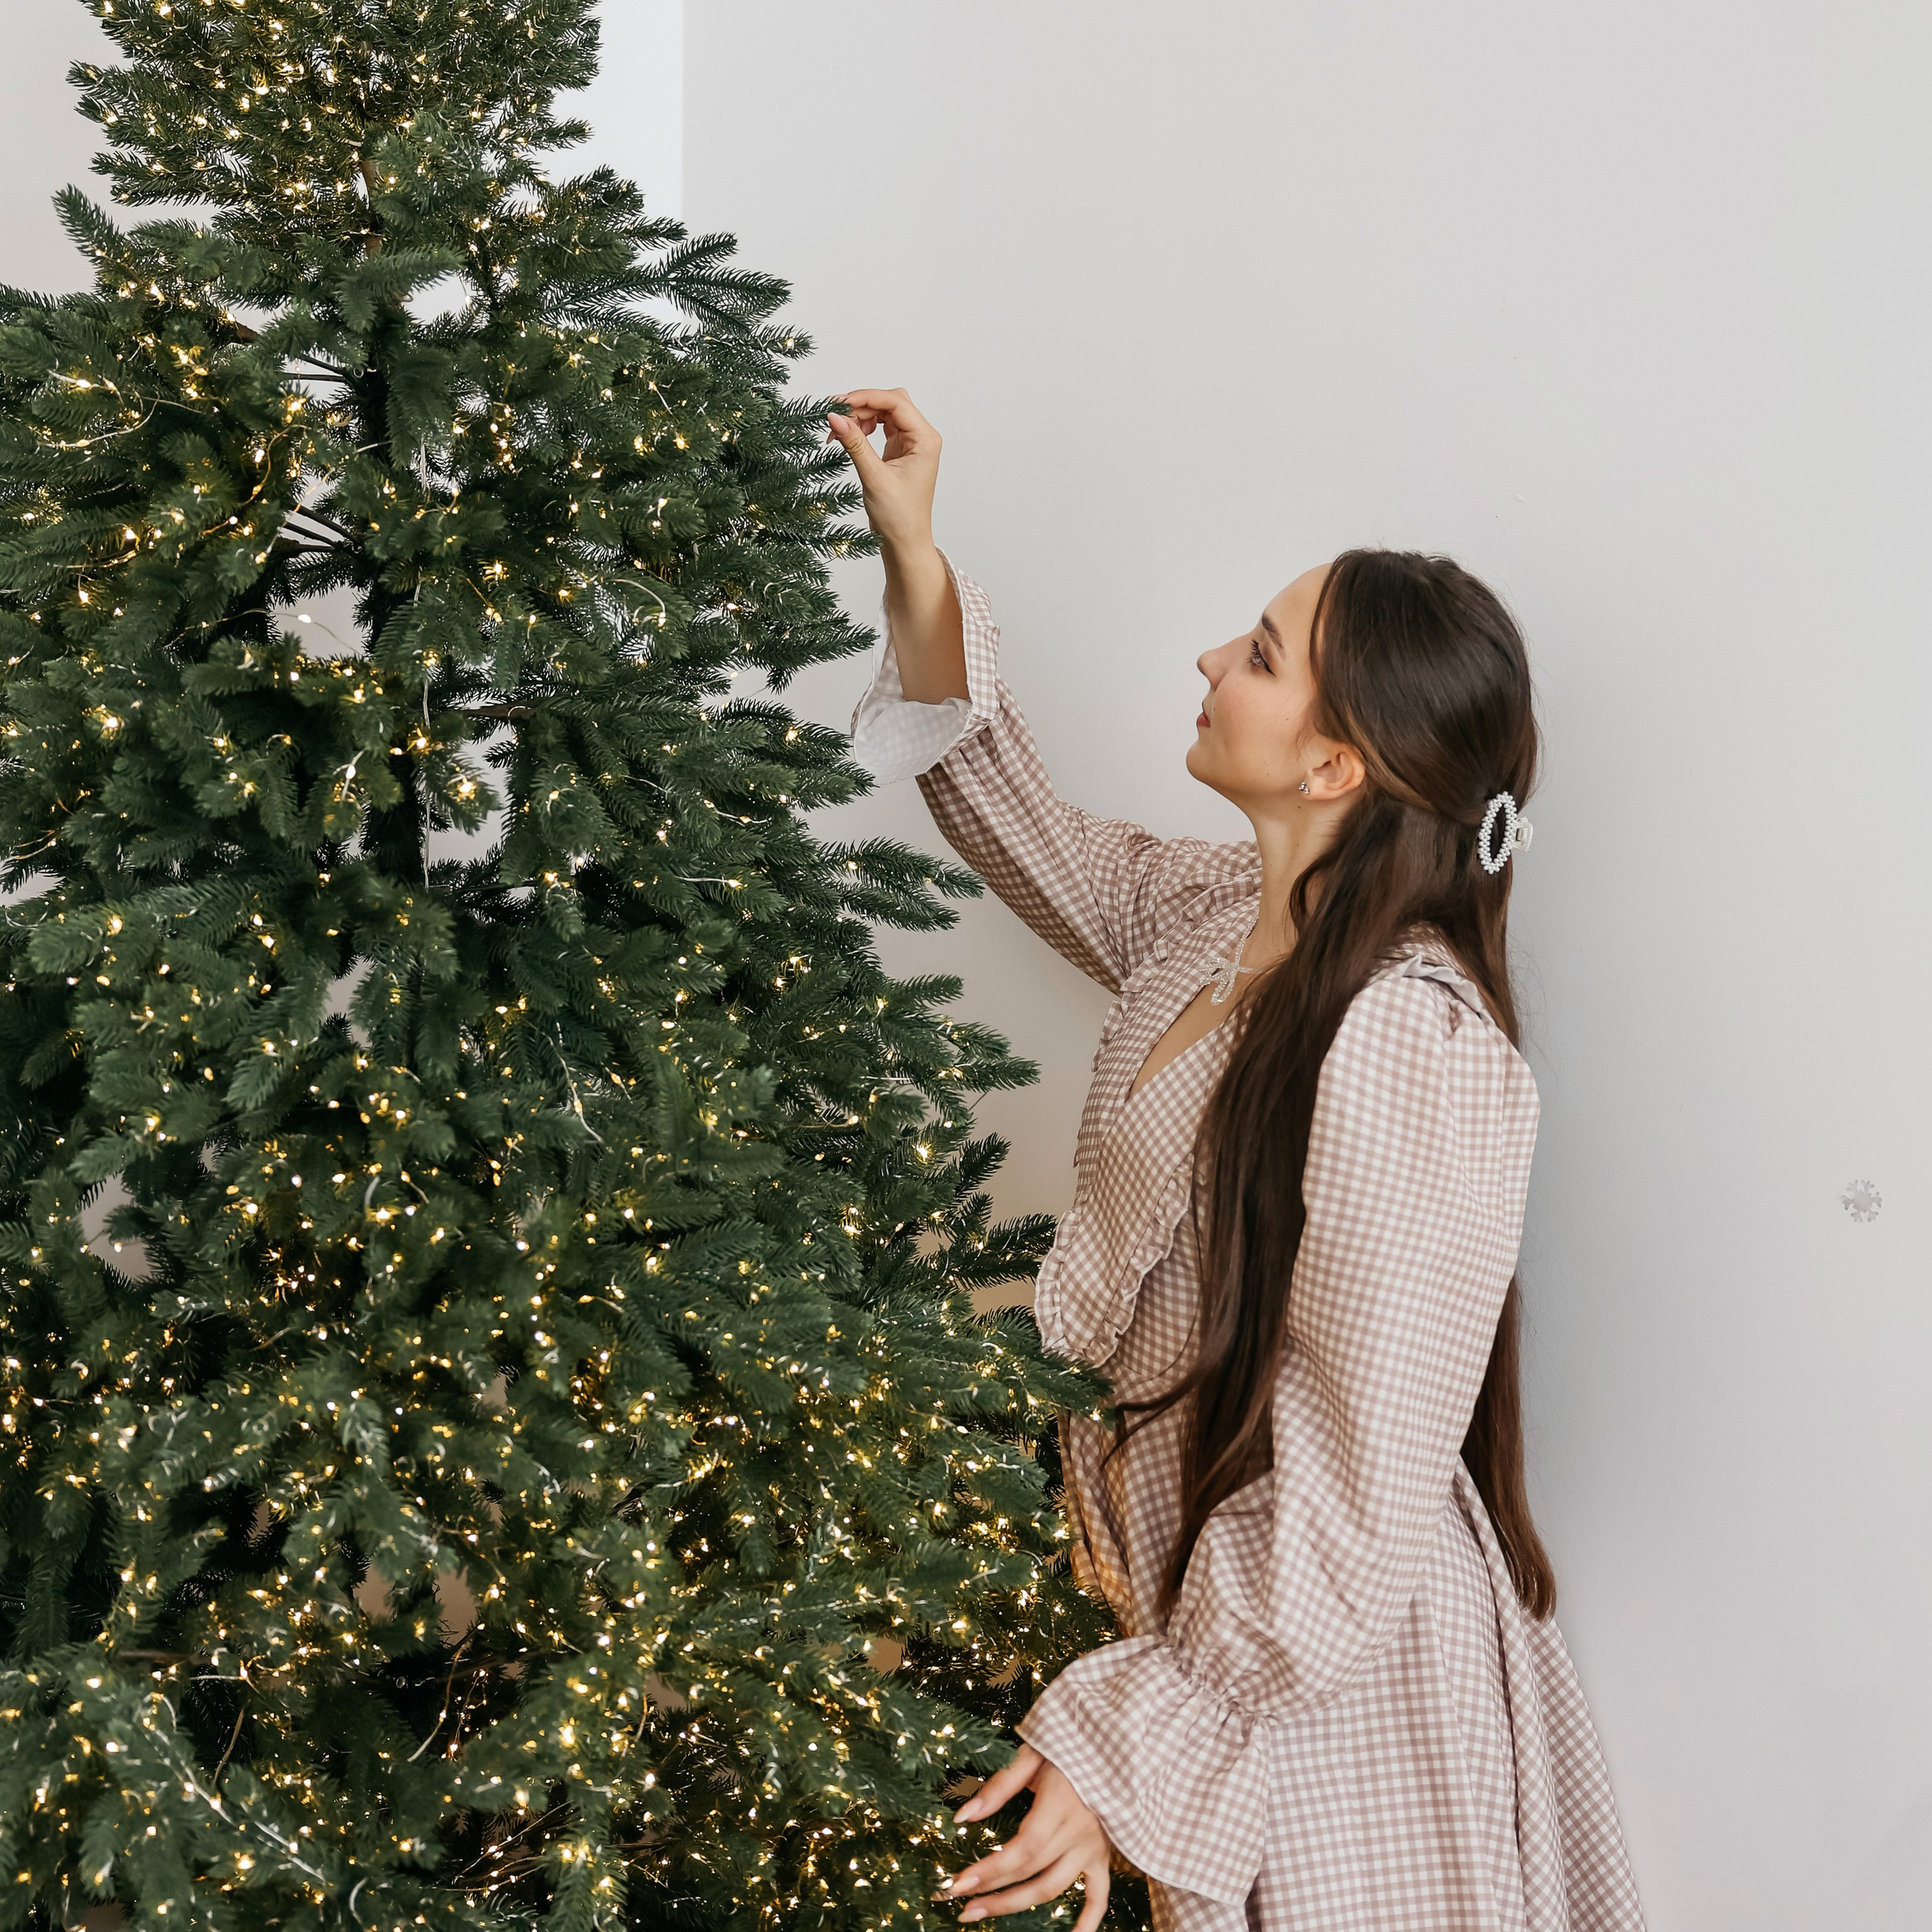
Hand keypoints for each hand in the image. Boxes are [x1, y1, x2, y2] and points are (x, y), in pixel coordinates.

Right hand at [826, 387, 940, 557]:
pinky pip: (879, 427)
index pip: (896, 403)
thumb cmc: (899, 517)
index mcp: (925, 440)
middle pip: (890, 402)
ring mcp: (910, 443)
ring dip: (859, 416)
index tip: (839, 403)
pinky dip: (862, 428)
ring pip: (883, 413)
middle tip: (834, 415)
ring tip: (837, 432)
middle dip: (862, 405)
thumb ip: (855, 444)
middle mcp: (921, 437)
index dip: (866, 397)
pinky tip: (847, 436)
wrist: (904, 542)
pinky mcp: (898, 450)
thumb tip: (834, 416)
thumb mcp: (874, 478)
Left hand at [943, 1745, 1112, 1931]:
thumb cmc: (1068, 1745)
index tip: (958, 1884)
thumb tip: (963, 1816)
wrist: (1113, 1743)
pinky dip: (1090, 1920)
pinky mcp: (1105, 1855)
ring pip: (1054, 1887)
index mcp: (1060, 1802)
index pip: (1021, 1849)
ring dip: (1017, 1905)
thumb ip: (999, 1786)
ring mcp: (1094, 1846)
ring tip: (983, 1913)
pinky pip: (1099, 1894)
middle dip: (992, 1889)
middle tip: (961, 1904)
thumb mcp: (1032, 1754)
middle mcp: (1079, 1830)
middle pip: (1031, 1870)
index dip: (989, 1869)